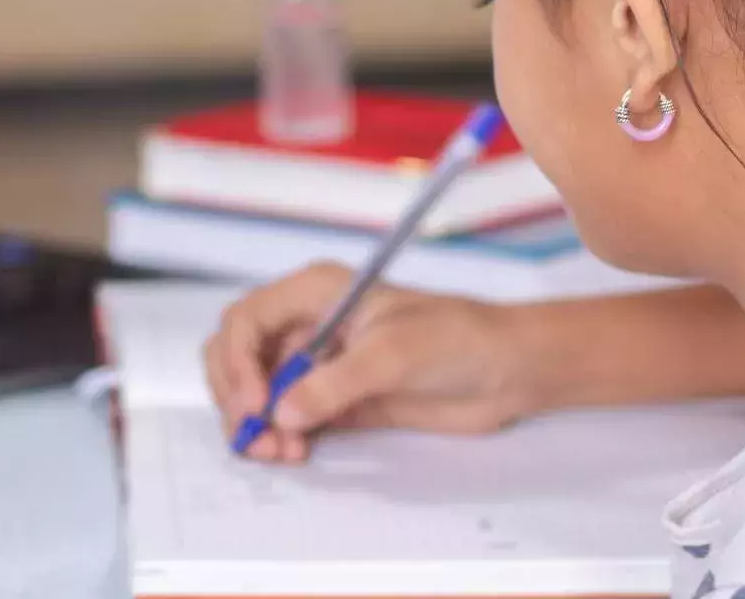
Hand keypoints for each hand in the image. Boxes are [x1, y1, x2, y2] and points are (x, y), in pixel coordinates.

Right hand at [203, 262, 543, 462]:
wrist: (507, 371)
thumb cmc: (457, 339)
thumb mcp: (394, 354)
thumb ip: (334, 383)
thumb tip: (283, 413)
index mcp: (316, 293)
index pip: (247, 321)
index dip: (239, 363)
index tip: (258, 404)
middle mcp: (309, 325)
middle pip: (239, 357)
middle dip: (238, 396)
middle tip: (255, 435)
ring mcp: (321, 364)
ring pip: (260, 392)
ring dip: (257, 423)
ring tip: (278, 451)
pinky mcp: (336, 400)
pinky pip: (290, 418)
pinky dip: (281, 436)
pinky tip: (295, 451)